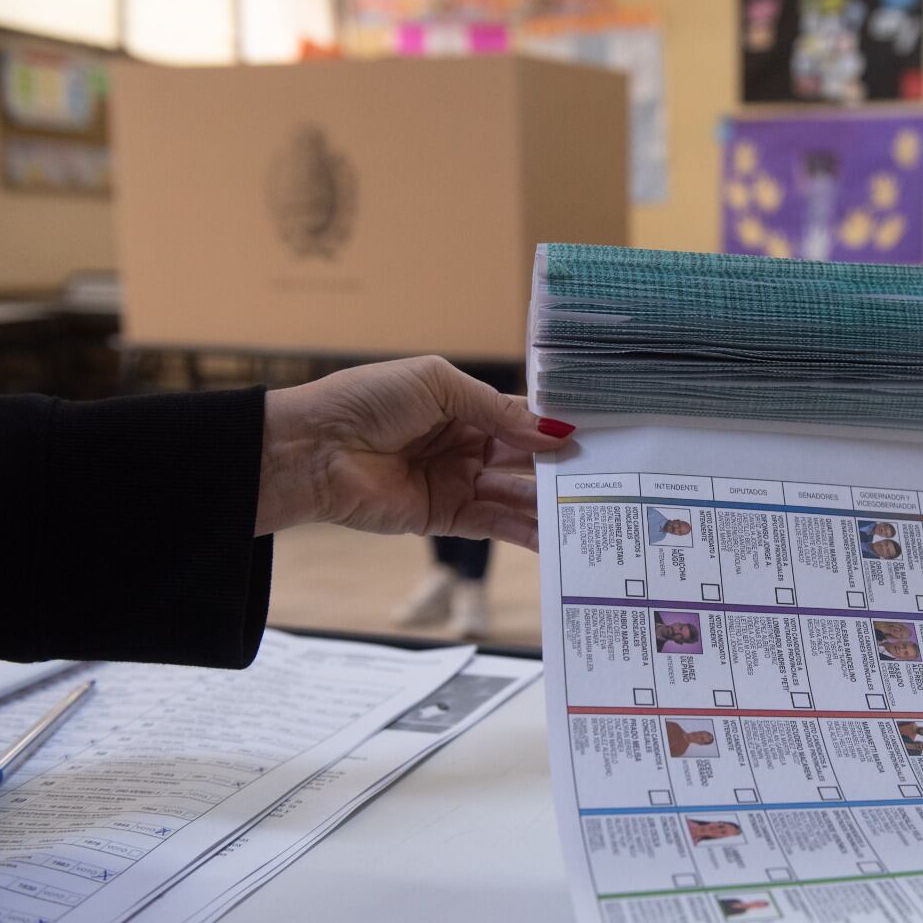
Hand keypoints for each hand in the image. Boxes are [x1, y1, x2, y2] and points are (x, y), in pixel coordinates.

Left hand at [255, 356, 573, 548]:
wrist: (313, 448)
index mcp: (464, 405)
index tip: (601, 433)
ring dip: (550, 502)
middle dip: (562, 466)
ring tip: (594, 510)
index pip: (523, 416)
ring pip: (516, 494)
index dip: (558, 425)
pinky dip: (525, 530)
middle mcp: (466, 444)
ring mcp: (457, 481)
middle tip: (609, 475)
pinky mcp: (444, 516)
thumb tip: (554, 430)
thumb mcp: (438, 386)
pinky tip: (556, 536)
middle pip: (526, 458)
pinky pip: (494, 524)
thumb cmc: (366, 400)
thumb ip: (498, 410)